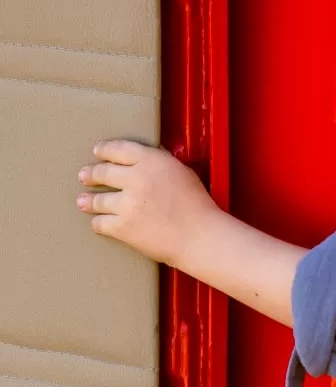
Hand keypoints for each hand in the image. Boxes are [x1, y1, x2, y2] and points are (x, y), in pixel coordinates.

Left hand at [78, 140, 220, 266]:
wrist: (200, 237)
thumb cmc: (198, 207)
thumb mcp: (183, 172)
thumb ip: (160, 163)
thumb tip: (144, 158)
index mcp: (153, 161)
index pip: (118, 149)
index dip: (104, 150)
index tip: (98, 151)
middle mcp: (136, 179)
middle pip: (102, 172)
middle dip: (90, 174)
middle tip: (85, 176)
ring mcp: (127, 204)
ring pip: (96, 199)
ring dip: (88, 200)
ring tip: (84, 201)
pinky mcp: (122, 227)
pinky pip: (100, 223)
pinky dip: (98, 222)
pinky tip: (98, 222)